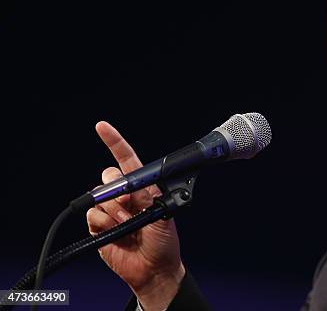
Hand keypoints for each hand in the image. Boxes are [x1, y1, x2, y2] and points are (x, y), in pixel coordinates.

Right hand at [86, 121, 184, 310]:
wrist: (153, 269)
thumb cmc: (164, 241)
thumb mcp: (164, 215)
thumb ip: (148, 199)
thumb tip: (130, 190)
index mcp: (143, 187)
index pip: (127, 160)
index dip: (115, 141)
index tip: (102, 127)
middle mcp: (125, 195)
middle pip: (108, 176)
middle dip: (117, 189)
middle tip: (130, 205)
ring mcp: (111, 210)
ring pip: (100, 198)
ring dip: (115, 213)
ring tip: (130, 226)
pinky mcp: (98, 226)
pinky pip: (92, 216)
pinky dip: (104, 225)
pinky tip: (117, 234)